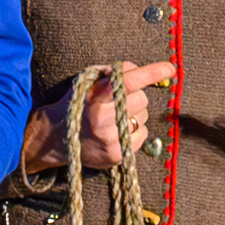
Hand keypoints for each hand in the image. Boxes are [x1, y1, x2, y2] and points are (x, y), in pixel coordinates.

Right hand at [23, 61, 177, 173]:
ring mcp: (112, 140)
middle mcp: (104, 121)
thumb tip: (143, 71)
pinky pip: (143, 135)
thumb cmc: (77, 103)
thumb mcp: (89, 82)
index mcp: (95, 99)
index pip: (129, 81)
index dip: (151, 73)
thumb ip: (114, 73)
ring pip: (144, 118)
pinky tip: (117, 131)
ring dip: (135, 114)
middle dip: (134, 96)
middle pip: (142, 99)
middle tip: (117, 101)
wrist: (55, 137)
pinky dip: (134, 131)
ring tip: (114, 118)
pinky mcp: (118, 156)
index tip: (169, 68)